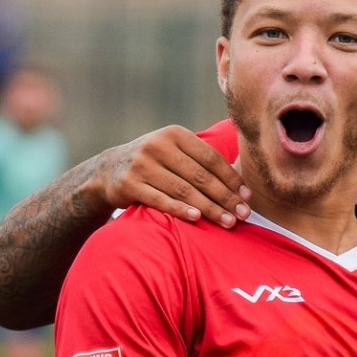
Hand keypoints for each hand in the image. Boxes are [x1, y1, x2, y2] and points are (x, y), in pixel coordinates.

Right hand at [93, 125, 251, 226]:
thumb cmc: (154, 163)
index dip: (231, 179)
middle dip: (225, 197)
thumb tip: (242, 185)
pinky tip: (197, 218)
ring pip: (183, 190)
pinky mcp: (129, 184)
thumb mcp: (174, 151)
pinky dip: (179, 210)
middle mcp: (158, 145)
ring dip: (209, 208)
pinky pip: (160, 200)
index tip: (247, 197)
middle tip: (244, 215)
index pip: (211, 158)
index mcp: (175, 134)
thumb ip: (201, 160)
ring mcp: (142, 164)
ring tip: (228, 222)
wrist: (108, 169)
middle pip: (200, 176)